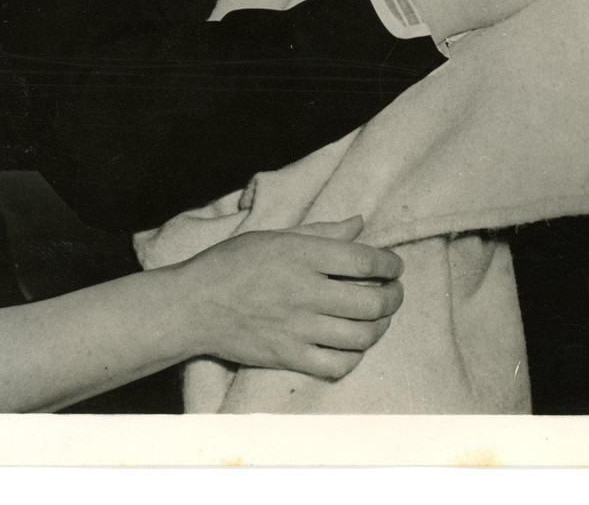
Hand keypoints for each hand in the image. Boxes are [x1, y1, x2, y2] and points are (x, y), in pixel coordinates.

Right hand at [178, 216, 403, 379]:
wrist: (194, 305)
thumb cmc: (233, 263)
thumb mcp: (277, 235)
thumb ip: (321, 231)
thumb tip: (359, 223)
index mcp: (304, 255)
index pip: (365, 261)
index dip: (390, 264)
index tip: (394, 266)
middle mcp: (306, 292)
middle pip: (371, 302)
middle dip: (393, 297)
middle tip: (393, 292)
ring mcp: (298, 328)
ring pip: (360, 336)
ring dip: (379, 327)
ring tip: (379, 318)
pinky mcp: (288, 356)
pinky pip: (336, 365)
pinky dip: (353, 357)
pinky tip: (351, 345)